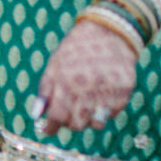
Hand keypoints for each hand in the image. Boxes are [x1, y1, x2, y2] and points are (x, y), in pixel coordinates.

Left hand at [35, 18, 137, 135]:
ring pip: (96, 123)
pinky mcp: (125, 90)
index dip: (50, 127)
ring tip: (84, 104)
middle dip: (69, 123)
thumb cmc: (77, 49)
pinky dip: (104, 110)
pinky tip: (100, 96)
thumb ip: (45, 90)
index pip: (58, 116)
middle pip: (77, 124)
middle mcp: (89, 85)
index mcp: (68, 78)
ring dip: (88, 119)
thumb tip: (35, 115)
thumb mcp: (55, 64)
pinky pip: (113, 114)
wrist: (109, 31)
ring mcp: (109, 88)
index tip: (47, 129)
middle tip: (68, 113)